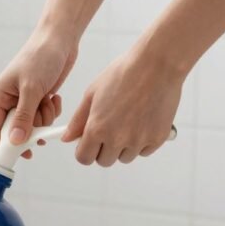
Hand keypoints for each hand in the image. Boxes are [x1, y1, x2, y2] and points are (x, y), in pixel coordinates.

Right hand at [0, 30, 76, 156]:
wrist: (60, 39)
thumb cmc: (41, 57)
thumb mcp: (32, 89)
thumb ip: (23, 117)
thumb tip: (15, 141)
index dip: (6, 143)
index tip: (21, 153)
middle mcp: (9, 98)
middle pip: (16, 129)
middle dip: (32, 127)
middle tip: (42, 122)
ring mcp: (25, 98)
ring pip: (32, 124)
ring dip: (44, 118)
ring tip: (49, 101)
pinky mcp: (39, 97)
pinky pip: (44, 115)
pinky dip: (51, 110)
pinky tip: (54, 97)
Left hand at [62, 44, 183, 166]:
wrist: (157, 64)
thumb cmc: (124, 73)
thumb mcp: (93, 93)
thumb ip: (78, 119)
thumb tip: (67, 138)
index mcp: (97, 128)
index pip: (84, 158)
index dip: (84, 151)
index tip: (88, 143)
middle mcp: (117, 139)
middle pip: (104, 161)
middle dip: (103, 148)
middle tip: (109, 128)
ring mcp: (139, 141)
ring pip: (125, 157)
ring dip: (123, 146)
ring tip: (128, 120)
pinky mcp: (157, 139)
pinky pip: (144, 151)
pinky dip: (142, 142)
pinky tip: (142, 120)